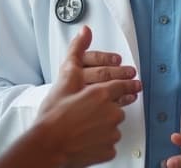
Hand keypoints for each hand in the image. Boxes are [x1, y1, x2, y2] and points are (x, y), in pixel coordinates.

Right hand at [36, 26, 142, 167]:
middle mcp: (110, 112)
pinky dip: (101, 140)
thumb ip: (77, 52)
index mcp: (101, 93)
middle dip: (110, 107)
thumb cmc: (53, 116)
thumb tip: (85, 32)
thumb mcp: (65, 78)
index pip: (121, 86)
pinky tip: (88, 138)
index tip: (134, 83)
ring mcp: (110, 132)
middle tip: (103, 110)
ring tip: (87, 125)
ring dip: (104, 124)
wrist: (47, 145)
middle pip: (117, 106)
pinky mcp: (108, 149)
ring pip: (113, 125)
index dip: (126, 83)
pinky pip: (109, 143)